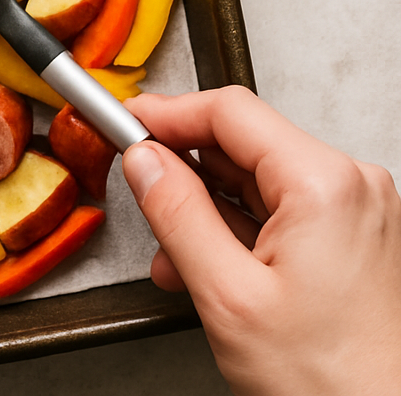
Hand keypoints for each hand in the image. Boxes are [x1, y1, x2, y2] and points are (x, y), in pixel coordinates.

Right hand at [121, 86, 400, 395]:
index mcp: (325, 184)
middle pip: (240, 145)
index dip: (166, 113)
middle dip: (184, 174)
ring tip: (175, 259)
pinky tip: (208, 268)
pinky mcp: (351, 238)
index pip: (229, 112)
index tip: (125, 120)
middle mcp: (350, 186)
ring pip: (254, 181)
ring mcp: (354, 212)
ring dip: (205, 211)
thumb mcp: (227, 296)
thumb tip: (143, 160)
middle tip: (141, 196)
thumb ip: (176, 214)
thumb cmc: (334, 386)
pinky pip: (277, 212)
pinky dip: (236, 232)